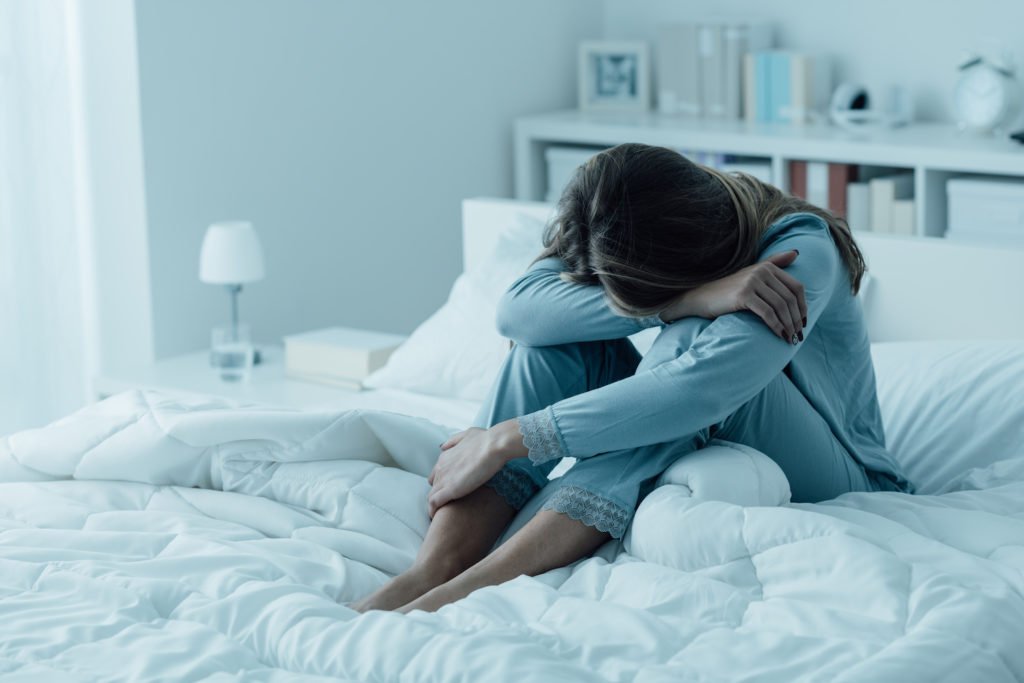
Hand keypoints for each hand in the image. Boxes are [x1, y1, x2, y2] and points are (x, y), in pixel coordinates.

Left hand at [426, 420, 524, 517]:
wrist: (493, 446)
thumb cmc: (485, 440)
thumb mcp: (466, 435)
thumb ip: (454, 441)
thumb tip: (442, 446)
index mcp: (445, 456)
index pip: (437, 474)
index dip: (442, 482)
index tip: (450, 490)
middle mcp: (440, 467)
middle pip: (433, 485)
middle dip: (439, 493)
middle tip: (450, 503)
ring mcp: (443, 479)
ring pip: (431, 496)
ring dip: (435, 504)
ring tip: (442, 514)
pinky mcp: (448, 490)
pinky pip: (433, 504)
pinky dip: (433, 511)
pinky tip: (436, 517)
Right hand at [659, 251, 806, 343]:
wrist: (700, 298)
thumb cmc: (728, 290)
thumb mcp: (751, 273)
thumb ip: (773, 262)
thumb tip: (796, 253)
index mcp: (767, 267)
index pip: (796, 287)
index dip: (803, 307)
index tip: (803, 322)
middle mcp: (761, 271)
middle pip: (789, 299)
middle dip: (796, 320)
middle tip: (798, 336)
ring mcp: (752, 282)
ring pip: (780, 307)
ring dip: (788, 325)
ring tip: (790, 339)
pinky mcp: (743, 295)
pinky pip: (768, 313)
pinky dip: (776, 326)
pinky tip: (779, 335)